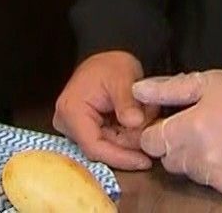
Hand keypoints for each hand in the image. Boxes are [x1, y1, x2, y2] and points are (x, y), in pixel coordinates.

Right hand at [53, 51, 157, 170]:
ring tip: (147, 114)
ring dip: (132, 136)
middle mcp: (68, 124)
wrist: (104, 62)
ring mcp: (76, 130)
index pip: (95, 147)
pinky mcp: (86, 132)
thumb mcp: (123, 76)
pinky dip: (128, 135)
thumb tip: (135, 123)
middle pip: (104, 149)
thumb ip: (128, 100)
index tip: (145, 160)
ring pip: (110, 148)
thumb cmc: (110, 65)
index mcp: (71, 111)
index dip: (121, 157)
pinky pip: (111, 143)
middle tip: (153, 125)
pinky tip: (138, 120)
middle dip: (132, 142)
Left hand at [135, 70, 221, 201]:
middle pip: (171, 160)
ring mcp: (220, 179)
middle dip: (178, 147)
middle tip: (201, 130)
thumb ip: (168, 90)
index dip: (157, 133)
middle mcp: (201, 159)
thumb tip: (137, 91)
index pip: (151, 143)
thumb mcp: (207, 83)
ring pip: (193, 174)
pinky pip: (217, 186)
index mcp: (189, 130)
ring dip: (199, 161)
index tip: (170, 125)